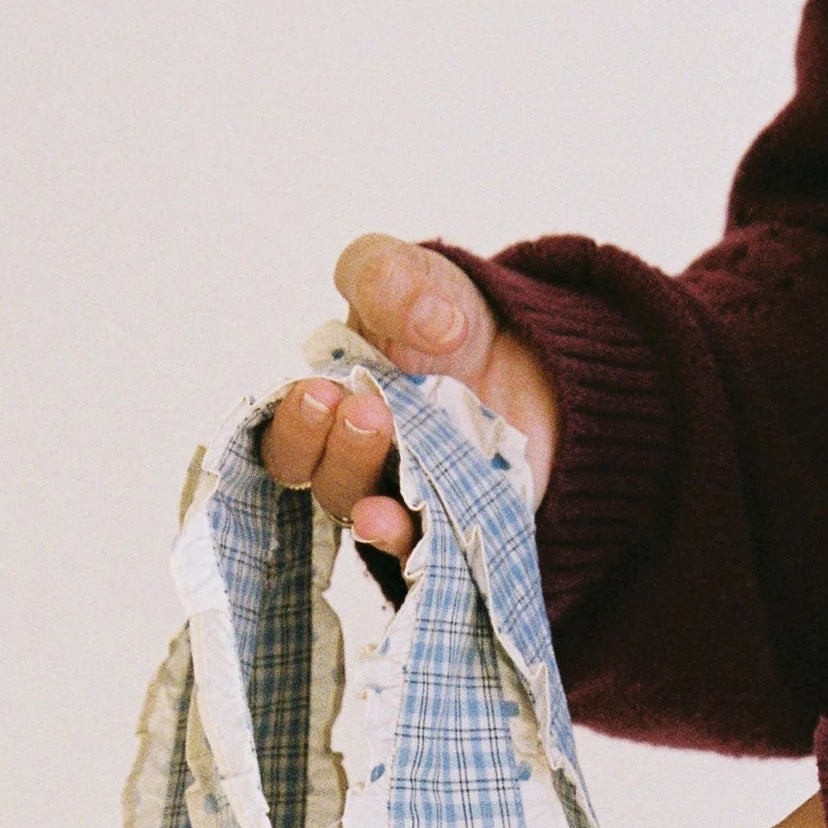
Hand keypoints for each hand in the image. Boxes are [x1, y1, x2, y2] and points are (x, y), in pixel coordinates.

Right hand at [259, 234, 558, 559]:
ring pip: (372, 518)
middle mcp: (360, 465)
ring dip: (372, 498)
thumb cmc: (448, 317)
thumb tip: (432, 322)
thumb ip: (390, 278)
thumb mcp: (412, 276)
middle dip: (338, 452)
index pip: (290, 442)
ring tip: (392, 458)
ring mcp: (408, 499)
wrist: (537, 354)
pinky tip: (406, 524)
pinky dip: (414, 542)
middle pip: (327, 483)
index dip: (295, 427)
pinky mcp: (457, 526)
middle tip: (365, 411)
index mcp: (329, 412)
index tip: (319, 394)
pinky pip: (427, 551)